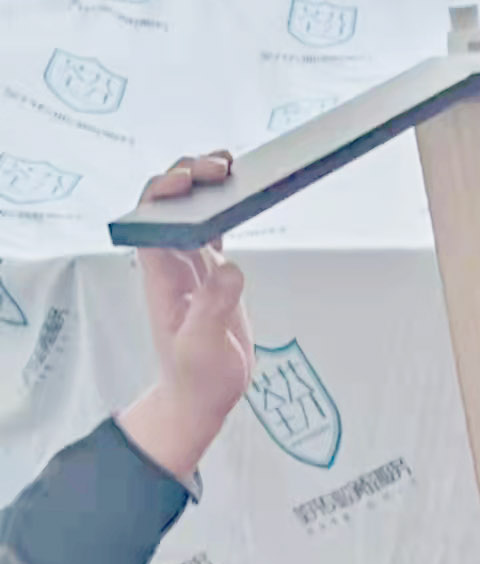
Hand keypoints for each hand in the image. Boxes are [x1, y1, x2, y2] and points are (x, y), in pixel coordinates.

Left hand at [137, 153, 252, 430]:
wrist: (201, 397)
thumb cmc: (194, 377)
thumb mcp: (201, 347)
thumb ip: (213, 309)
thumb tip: (230, 270)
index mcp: (161, 276)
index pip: (151, 220)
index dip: (163, 192)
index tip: (189, 179)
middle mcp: (173, 264)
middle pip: (170, 204)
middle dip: (190, 175)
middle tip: (222, 167)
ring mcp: (193, 266)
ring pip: (193, 210)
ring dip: (207, 184)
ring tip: (232, 165)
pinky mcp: (215, 274)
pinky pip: (216, 228)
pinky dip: (228, 207)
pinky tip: (244, 191)